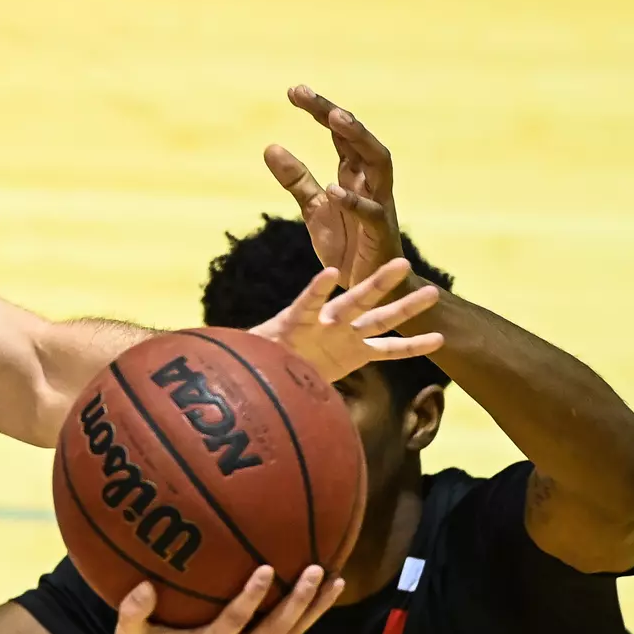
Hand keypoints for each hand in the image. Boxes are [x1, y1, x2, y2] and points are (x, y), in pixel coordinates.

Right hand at [103, 565, 344, 633]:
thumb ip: (133, 611)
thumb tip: (144, 586)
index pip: (236, 621)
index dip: (253, 596)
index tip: (269, 568)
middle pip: (276, 630)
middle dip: (300, 601)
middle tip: (319, 571)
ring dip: (313, 611)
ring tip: (335, 582)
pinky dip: (302, 622)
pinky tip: (317, 601)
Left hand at [252, 260, 442, 382]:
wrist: (267, 371)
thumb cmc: (253, 357)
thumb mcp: (243, 352)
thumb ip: (236, 348)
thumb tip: (195, 347)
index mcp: (298, 319)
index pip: (308, 300)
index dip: (317, 290)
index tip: (330, 274)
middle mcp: (326, 324)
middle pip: (356, 301)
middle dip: (378, 284)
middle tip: (402, 262)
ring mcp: (344, 337)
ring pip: (381, 319)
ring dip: (405, 307)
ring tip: (432, 292)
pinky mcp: (355, 355)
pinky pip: (389, 351)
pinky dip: (412, 346)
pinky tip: (439, 338)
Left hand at [264, 85, 406, 289]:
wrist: (368, 288)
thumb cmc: (346, 246)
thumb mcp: (314, 209)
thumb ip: (297, 179)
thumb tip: (269, 147)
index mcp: (354, 175)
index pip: (340, 135)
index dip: (320, 111)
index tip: (294, 91)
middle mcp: (370, 183)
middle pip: (359, 139)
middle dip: (336, 114)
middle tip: (306, 94)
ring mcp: (379, 206)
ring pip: (378, 163)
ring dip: (358, 139)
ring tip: (335, 118)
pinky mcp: (380, 234)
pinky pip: (372, 214)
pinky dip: (354, 201)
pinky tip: (334, 190)